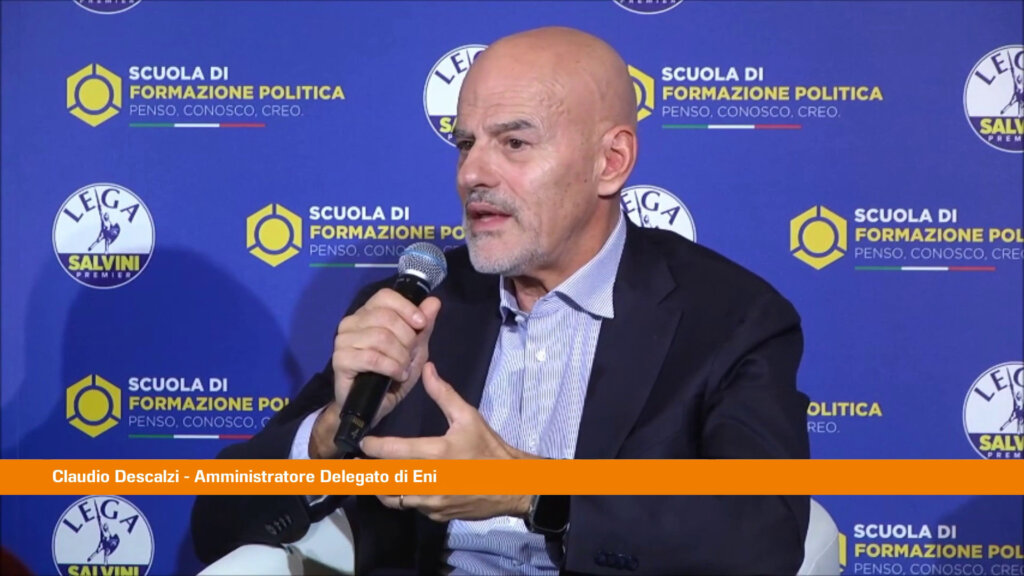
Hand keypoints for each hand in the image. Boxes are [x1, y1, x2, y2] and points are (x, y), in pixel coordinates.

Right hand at [309, 289, 441, 458]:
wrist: (373, 407)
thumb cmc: (392, 374)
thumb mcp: (414, 350)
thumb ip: (423, 327)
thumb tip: (434, 301)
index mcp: (368, 313)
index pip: (385, 296)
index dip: (407, 308)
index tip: (421, 325)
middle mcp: (352, 322)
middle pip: (386, 317)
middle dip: (407, 339)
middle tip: (409, 357)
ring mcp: (343, 340)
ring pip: (381, 337)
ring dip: (400, 356)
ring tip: (403, 369)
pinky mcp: (340, 360)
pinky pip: (372, 357)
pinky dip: (391, 367)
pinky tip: (396, 375)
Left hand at [361, 362, 533, 520]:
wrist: (513, 485)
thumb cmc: (489, 449)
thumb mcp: (468, 417)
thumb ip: (444, 394)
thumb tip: (427, 369)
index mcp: (436, 454)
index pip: (393, 452)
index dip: (373, 447)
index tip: (363, 443)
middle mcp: (430, 481)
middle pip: (386, 480)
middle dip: (371, 471)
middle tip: (362, 463)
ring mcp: (433, 502)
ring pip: (395, 499)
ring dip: (383, 488)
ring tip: (377, 477)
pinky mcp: (437, 516)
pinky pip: (412, 507)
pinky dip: (405, 497)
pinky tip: (406, 487)